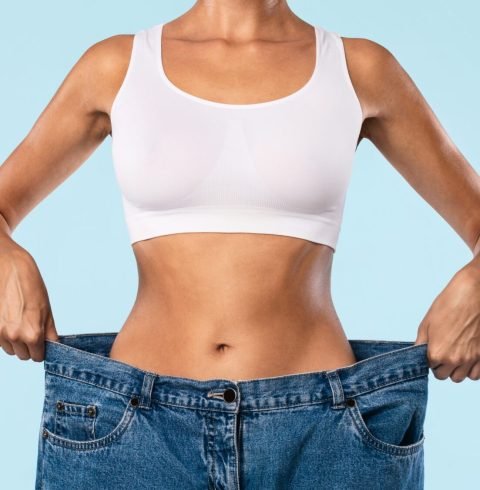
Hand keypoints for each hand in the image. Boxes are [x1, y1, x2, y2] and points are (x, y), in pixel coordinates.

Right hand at [0, 243, 58, 361]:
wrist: (9, 268)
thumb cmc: (31, 286)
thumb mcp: (47, 310)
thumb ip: (49, 333)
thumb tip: (53, 346)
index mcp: (33, 334)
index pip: (38, 357)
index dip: (41, 350)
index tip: (42, 344)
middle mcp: (14, 337)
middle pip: (23, 356)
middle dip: (29, 347)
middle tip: (31, 329)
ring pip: (10, 349)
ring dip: (15, 341)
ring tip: (19, 321)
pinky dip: (4, 335)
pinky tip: (8, 318)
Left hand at [414, 263, 479, 381]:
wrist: (474, 294)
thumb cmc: (449, 305)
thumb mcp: (427, 322)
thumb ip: (421, 342)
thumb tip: (418, 352)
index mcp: (437, 353)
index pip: (428, 367)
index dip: (428, 359)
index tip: (431, 350)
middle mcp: (454, 360)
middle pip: (443, 375)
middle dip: (440, 366)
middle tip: (442, 352)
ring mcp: (471, 359)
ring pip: (460, 377)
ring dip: (455, 369)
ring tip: (454, 354)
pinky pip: (475, 375)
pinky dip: (470, 369)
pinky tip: (467, 357)